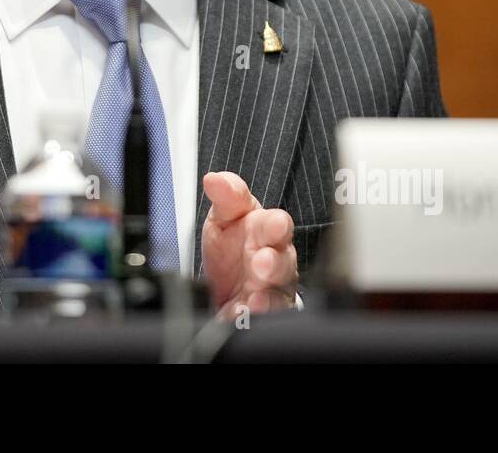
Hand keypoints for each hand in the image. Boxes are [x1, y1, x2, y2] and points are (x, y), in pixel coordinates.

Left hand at [200, 171, 297, 318]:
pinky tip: (240, 313)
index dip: (277, 225)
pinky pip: (263, 318)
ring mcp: (271, 291)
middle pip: (283, 262)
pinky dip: (251, 317)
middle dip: (274, 263)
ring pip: (277, 294)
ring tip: (252, 298)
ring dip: (266, 296)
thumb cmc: (234, 245)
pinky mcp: (261, 315)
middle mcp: (275, 262)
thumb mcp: (226, 216)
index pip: (278, 225)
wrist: (224, 284)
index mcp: (267, 232)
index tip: (274, 225)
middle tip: (261, 263)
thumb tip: (214, 178)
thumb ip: (226, 196)